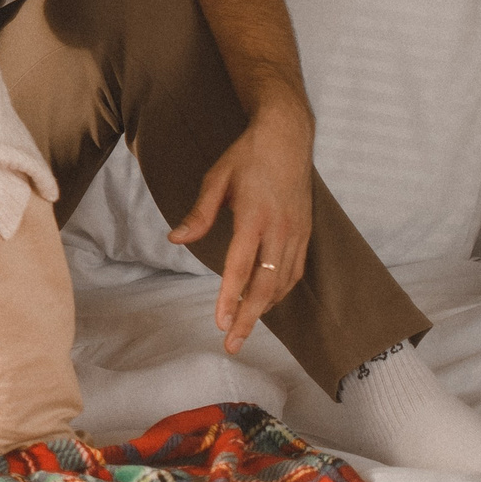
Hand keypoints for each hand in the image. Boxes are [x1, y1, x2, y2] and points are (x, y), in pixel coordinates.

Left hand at [168, 98, 315, 354]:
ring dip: (263, 309)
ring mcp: (296, 232)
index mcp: (254, 217)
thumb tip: (175, 239)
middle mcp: (280, 229)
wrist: (287, 137)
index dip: (230, 298)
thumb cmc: (246, 156)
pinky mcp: (305, 232)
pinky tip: (265, 301)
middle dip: (248, 318)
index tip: (221, 324)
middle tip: (233, 344)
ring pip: (282, 282)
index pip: (240, 267)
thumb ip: (198, 213)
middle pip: (265, 285)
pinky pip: (294, 271)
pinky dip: (280, 291)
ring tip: (243, 328)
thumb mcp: (216, 179)